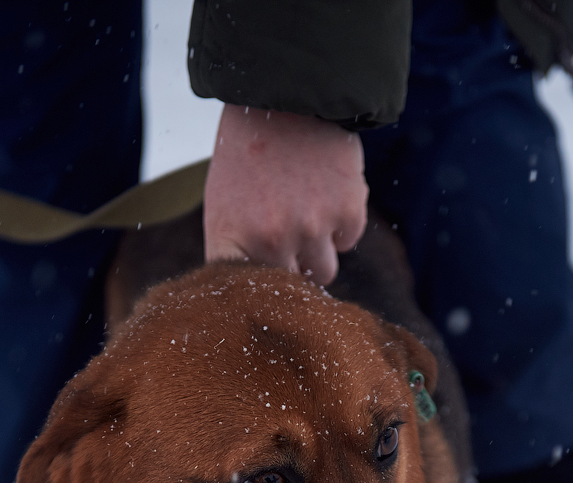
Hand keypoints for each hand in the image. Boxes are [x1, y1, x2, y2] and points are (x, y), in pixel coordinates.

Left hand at [204, 105, 367, 286]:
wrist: (284, 94)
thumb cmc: (248, 155)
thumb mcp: (224, 206)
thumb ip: (241, 255)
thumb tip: (264, 298)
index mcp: (232, 242)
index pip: (250, 295)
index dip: (260, 293)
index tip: (265, 286)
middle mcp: (271, 242)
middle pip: (293, 290)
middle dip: (293, 269)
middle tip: (288, 234)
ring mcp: (311, 228)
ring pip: (324, 271)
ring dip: (318, 249)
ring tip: (306, 209)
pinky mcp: (347, 212)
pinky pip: (348, 240)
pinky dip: (340, 221)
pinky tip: (325, 188)